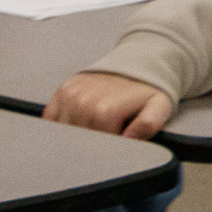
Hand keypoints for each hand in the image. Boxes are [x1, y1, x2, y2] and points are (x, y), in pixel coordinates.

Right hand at [44, 71, 172, 138]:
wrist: (137, 65)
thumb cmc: (146, 91)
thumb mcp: (159, 107)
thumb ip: (148, 124)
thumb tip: (129, 138)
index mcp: (104, 110)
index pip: (96, 146)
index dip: (109, 146)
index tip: (118, 138)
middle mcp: (82, 102)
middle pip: (79, 141)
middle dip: (93, 141)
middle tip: (109, 129)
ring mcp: (69, 96)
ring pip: (63, 133)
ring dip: (77, 133)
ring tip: (97, 123)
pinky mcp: (61, 91)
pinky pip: (52, 120)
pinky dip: (61, 125)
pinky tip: (79, 121)